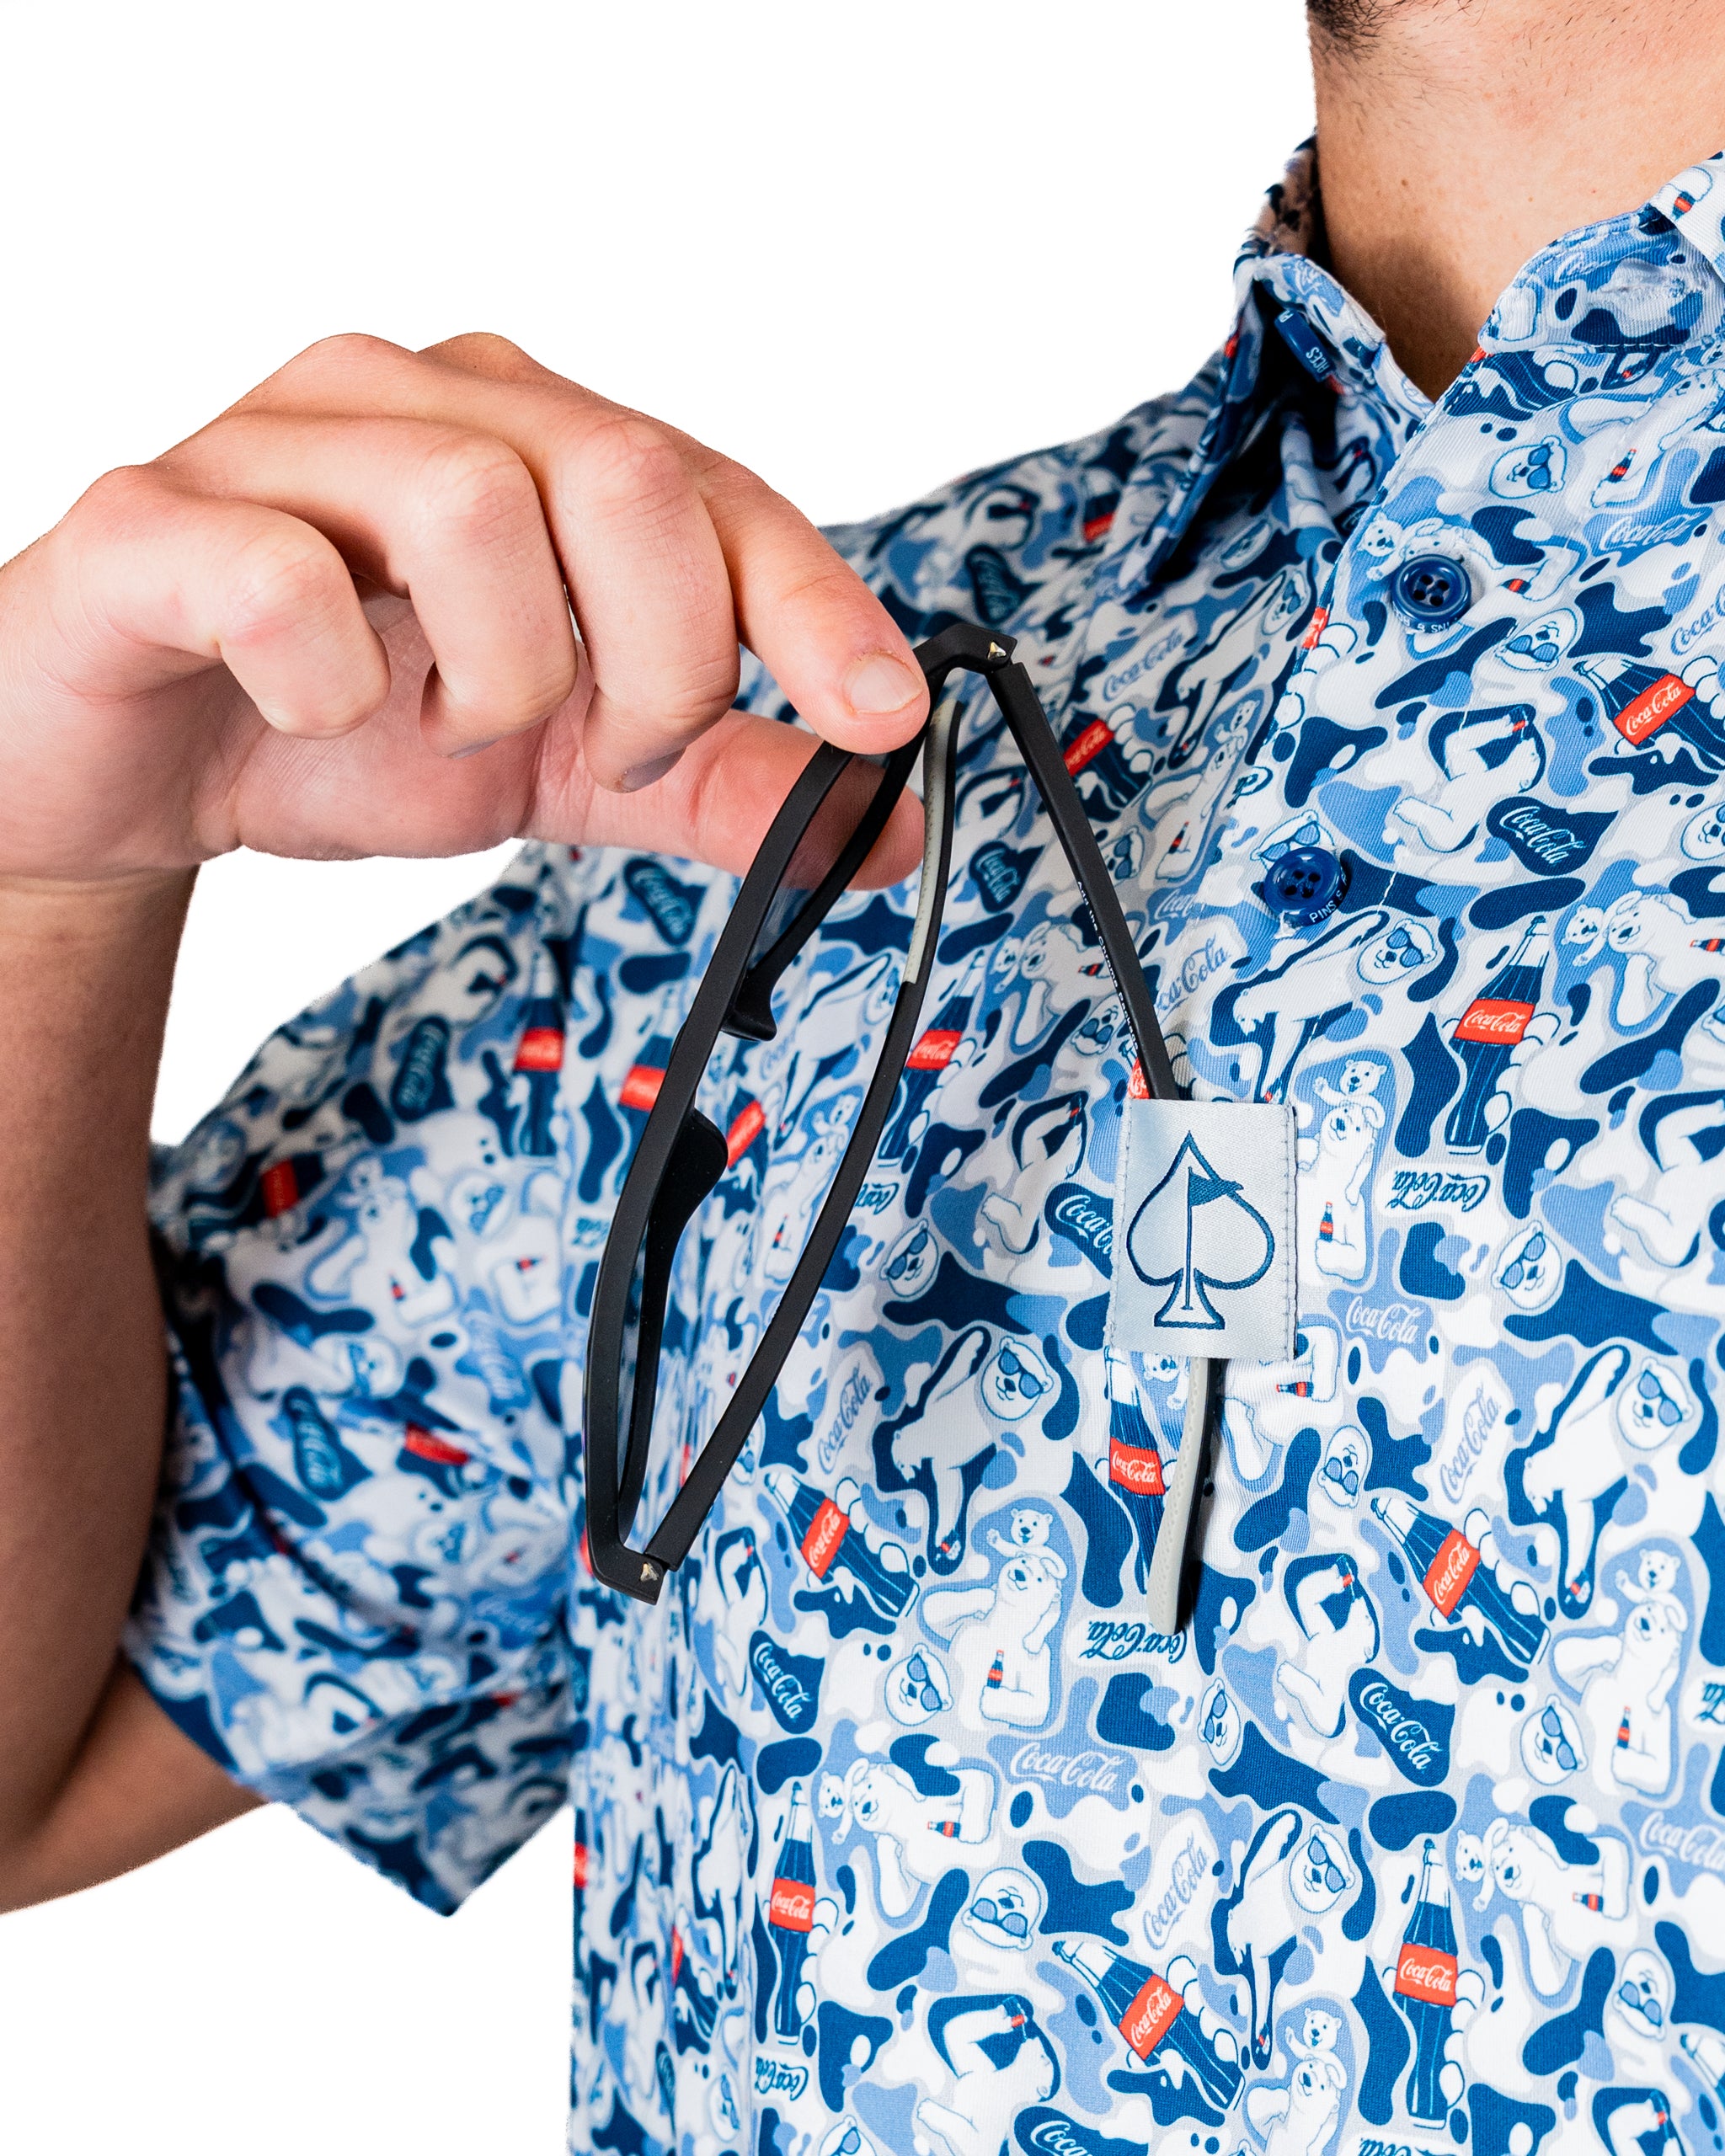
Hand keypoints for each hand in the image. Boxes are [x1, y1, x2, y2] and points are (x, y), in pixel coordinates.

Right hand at [0, 333, 928, 885]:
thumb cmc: (345, 731)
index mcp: (533, 439)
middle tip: (610, 748)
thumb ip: (712, 785)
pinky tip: (314, 712)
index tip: (880, 718)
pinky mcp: (149, 521)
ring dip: (502, 675)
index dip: (816, 606)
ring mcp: (276, 445)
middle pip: (623, 474)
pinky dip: (331, 682)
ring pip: (471, 504)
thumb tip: (872, 829)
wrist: (132, 771)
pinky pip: (276, 574)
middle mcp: (419, 402)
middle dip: (661, 659)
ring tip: (453, 726)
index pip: (720, 491)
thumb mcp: (564, 768)